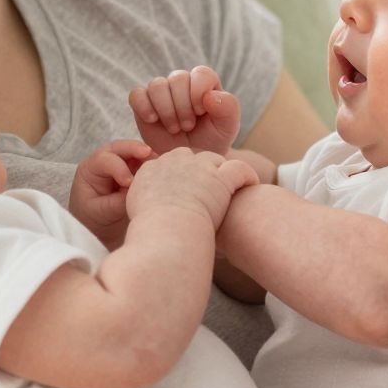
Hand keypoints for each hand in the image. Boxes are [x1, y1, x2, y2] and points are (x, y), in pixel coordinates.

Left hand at [68, 140, 153, 246]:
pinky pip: (146, 163)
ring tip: (160, 166)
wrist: (101, 230)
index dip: (119, 168)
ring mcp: (122, 163)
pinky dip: (154, 166)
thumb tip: (138, 192)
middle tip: (149, 154)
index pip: (104, 160)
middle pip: (120, 148)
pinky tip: (162, 173)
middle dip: (135, 149)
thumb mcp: (101, 212)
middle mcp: (105, 161)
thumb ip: (118, 202)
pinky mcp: (136, 169)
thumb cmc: (94, 219)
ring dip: (148, 157)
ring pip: (135, 153)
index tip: (129, 183)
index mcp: (90, 169)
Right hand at [127, 148, 258, 230]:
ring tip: (232, 185)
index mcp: (152, 168)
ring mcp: (200, 168)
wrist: (166, 231)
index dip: (180, 173)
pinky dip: (248, 176)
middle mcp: (176, 162)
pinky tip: (252, 184)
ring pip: (216, 160)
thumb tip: (144, 207)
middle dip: (201, 167)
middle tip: (210, 184)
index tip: (187, 187)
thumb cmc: (151, 231)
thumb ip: (141, 202)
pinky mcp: (221, 178)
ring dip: (223, 171)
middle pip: (193, 156)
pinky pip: (240, 169)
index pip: (170, 162)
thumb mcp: (135, 212)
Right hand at [129, 66, 240, 156]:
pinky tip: (153, 120)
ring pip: (157, 85)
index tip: (200, 114)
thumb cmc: (210, 142)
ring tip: (174, 128)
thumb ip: (228, 108)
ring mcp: (161, 92)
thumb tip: (209, 95)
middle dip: (183, 106)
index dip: (198, 93)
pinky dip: (143, 107)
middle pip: (177, 78)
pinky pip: (136, 94)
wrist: (189, 161)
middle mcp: (183, 83)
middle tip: (187, 127)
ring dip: (166, 110)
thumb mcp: (227, 128)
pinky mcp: (143, 103)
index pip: (201, 74)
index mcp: (205, 83)